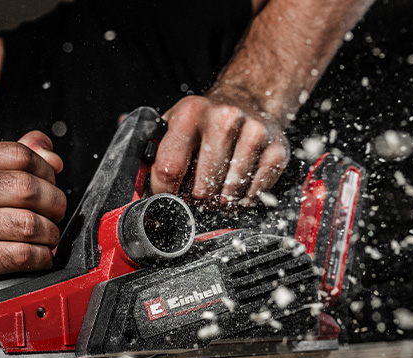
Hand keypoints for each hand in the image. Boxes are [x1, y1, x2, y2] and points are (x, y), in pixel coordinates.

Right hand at [0, 131, 65, 308]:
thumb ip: (15, 160)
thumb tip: (50, 155)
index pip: (17, 154)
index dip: (46, 171)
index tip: (51, 184)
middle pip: (25, 187)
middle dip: (53, 203)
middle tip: (55, 214)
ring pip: (26, 223)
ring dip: (49, 233)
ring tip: (48, 237)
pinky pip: (18, 254)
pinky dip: (40, 257)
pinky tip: (40, 256)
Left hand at [150, 94, 288, 209]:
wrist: (249, 100)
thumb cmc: (205, 121)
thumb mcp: (174, 124)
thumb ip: (152, 152)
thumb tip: (135, 186)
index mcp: (190, 112)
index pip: (169, 168)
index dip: (164, 193)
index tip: (166, 198)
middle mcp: (224, 119)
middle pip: (201, 189)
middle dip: (194, 199)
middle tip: (195, 194)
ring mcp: (254, 133)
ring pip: (228, 195)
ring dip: (219, 202)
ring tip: (216, 190)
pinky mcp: (277, 150)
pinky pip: (253, 195)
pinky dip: (242, 201)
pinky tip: (236, 188)